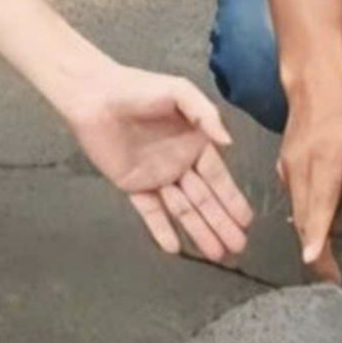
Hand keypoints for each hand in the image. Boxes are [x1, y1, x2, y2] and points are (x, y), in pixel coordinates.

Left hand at [61, 62, 254, 262]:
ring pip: (182, 209)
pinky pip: (150, 210)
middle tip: (238, 248)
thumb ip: (205, 114)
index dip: (233, 200)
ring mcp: (156, 176)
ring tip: (217, 255)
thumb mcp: (178, 92)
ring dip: (199, 231)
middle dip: (222, 223)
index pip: (218, 178)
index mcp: (195, 142)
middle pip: (204, 200)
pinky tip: (174, 248)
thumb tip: (229, 142)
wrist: (94, 95)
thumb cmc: (137, 87)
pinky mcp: (133, 184)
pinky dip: (161, 229)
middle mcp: (179, 163)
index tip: (247, 221)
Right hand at [276, 61, 341, 283]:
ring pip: (298, 212)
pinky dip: (306, 216)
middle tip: (331, 277)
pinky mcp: (283, 167)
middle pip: (305, 219)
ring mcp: (289, 168)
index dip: (316, 238)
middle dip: (316, 252)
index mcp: (328, 161)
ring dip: (311, 236)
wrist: (315, 80)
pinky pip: (295, 199)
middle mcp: (302, 168)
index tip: (314, 262)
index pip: (319, 207)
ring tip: (327, 258)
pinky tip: (319, 222)